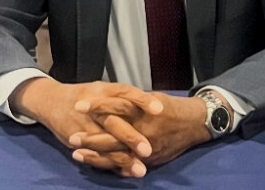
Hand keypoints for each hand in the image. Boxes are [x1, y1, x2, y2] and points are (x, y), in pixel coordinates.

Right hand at [13, 79, 159, 176]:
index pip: (125, 93)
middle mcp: (94, 109)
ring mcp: (85, 127)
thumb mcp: (103, 89)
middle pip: (115, 123)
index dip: (142, 100)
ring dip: (122, 159)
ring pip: (105, 144)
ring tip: (140, 170)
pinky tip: (124, 172)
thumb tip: (152, 104)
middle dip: (131, 137)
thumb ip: (124, 97)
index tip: (160, 110)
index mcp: (103, 92)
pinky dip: (109, 165)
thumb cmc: (84, 95)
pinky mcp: (77, 141)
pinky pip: (95, 155)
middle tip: (149, 150)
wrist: (52, 102)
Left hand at [72, 92, 210, 170]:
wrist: (193, 123)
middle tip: (72, 137)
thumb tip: (106, 103)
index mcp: (142, 110)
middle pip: (113, 133)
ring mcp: (146, 147)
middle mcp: (143, 129)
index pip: (116, 106)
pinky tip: (96, 166)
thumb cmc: (168, 107)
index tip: (79, 106)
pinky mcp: (149, 159)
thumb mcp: (149, 99)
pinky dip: (111, 166)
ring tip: (77, 154)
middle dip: (91, 137)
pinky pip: (127, 165)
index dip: (97, 106)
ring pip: (117, 153)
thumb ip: (130, 103)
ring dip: (96, 154)